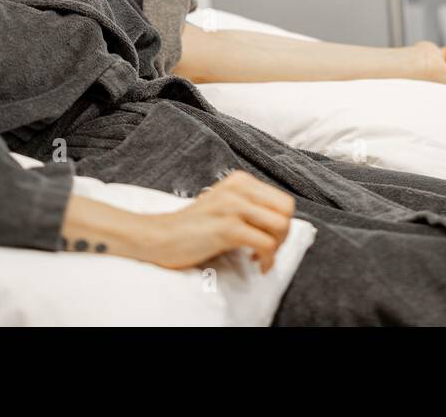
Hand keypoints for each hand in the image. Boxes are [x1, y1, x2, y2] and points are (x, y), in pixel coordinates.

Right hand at [136, 171, 295, 273]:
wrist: (159, 236)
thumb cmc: (192, 227)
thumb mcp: (223, 205)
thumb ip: (249, 206)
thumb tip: (279, 223)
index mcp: (240, 181)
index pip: (283, 200)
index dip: (282, 223)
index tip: (269, 239)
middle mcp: (239, 188)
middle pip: (286, 210)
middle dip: (283, 235)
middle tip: (268, 250)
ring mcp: (233, 206)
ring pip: (280, 226)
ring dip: (276, 248)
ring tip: (259, 258)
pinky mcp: (227, 228)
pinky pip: (265, 244)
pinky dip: (266, 259)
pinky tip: (255, 264)